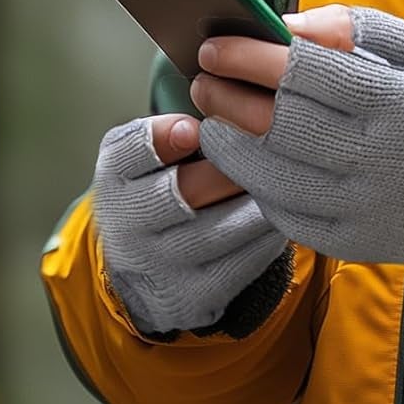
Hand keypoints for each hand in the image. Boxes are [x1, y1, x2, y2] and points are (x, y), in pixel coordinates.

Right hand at [91, 113, 288, 336]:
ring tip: (287, 180)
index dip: (162, 138)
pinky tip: (285, 215)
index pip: (130, 152)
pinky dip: (266, 238)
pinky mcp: (192, 294)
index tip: (195, 129)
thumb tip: (219, 109)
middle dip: (228, 170)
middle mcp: (129, 224)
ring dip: (256, 204)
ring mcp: (159, 264)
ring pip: (216, 232)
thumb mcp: (148, 153)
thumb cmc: (161, 184)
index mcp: (117, 177)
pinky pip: (237, 265)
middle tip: (265, 150)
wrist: (146, 265)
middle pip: (181, 193)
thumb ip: (170, 130)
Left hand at [195, 5, 403, 267]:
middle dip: (229, 96)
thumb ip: (368, 30)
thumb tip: (295, 21)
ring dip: (230, 144)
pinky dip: (259, 186)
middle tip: (200, 75)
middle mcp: (382, 162)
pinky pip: (290, 216)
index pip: (308, 75)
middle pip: (280, 125)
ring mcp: (367, 210)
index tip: (216, 41)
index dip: (253, 56)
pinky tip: (248, 160)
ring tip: (210, 116)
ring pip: (274, 175)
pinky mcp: (359, 245)